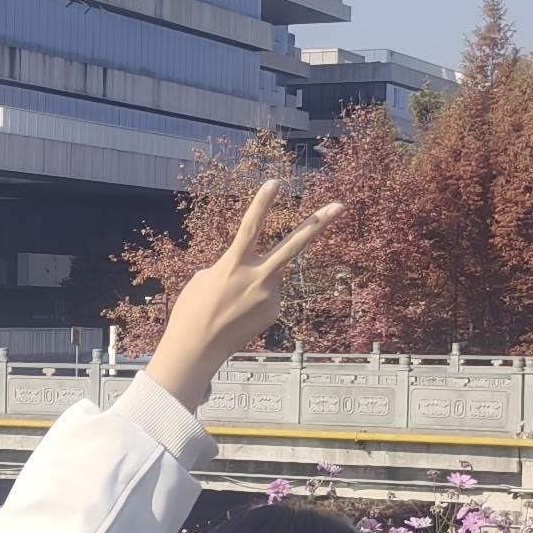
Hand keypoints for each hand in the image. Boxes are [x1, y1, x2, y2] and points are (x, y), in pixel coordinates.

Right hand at [140, 182, 343, 413]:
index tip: (275, 182)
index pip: (250, 226)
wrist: (196, 350)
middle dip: (317, 224)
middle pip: (293, 246)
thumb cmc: (191, 311)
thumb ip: (229, 266)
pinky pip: (267, 295)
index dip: (262, 203)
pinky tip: (237, 316)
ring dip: (255, 280)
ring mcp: (269, 296)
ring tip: (230, 305)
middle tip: (340, 206)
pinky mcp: (274, 311)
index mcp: (232, 264)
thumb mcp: (202, 279)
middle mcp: (256, 277)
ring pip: (271, 274)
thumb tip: (250, 269)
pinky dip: (253, 300)